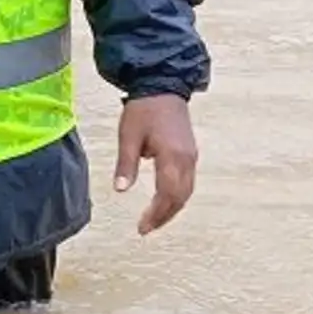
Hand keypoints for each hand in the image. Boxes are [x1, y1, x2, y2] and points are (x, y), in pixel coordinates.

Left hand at [113, 96, 197, 235]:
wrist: (162, 85)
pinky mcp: (190, 152)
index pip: (167, 195)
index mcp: (172, 156)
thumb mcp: (128, 136)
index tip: (142, 227)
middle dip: (165, 216)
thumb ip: (126, 164)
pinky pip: (187, 181)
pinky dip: (177, 196)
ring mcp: (191, 156)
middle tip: (146, 228)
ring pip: (186, 191)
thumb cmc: (143, 109)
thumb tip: (121, 190)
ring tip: (154, 220)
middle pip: (180, 197)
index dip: (156, 214)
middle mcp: (187, 159)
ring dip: (172, 208)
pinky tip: (164, 200)